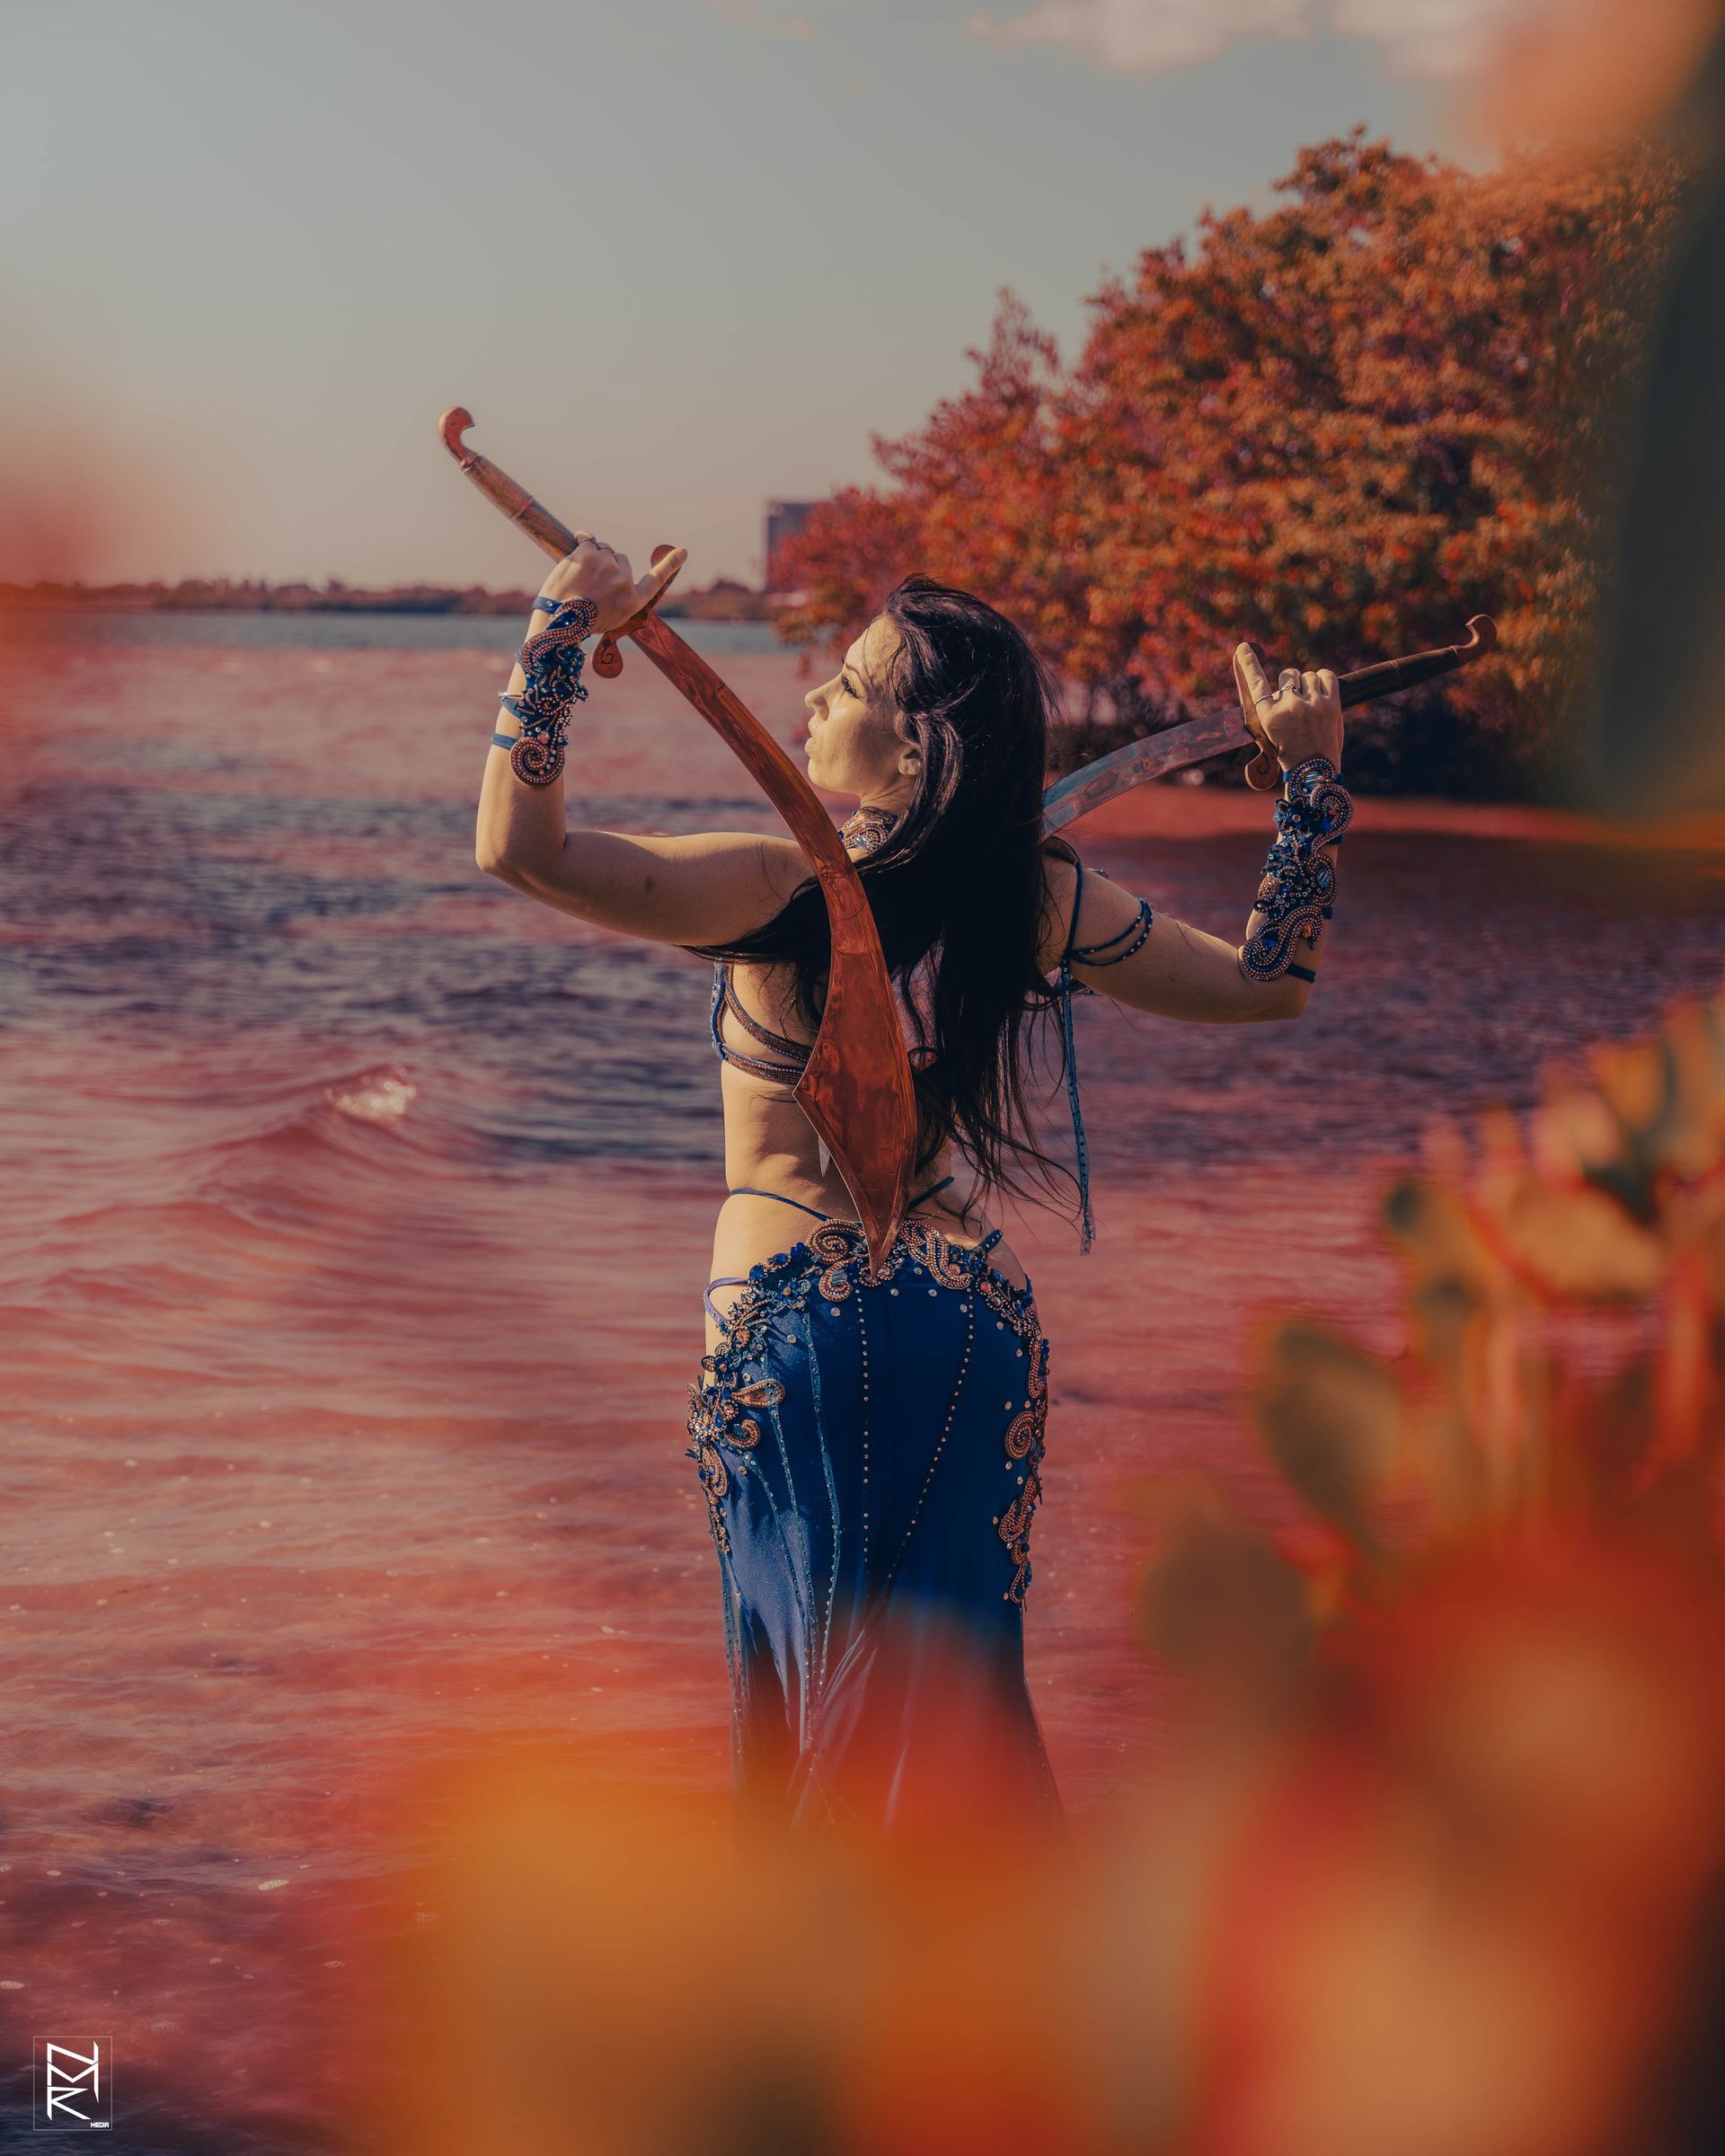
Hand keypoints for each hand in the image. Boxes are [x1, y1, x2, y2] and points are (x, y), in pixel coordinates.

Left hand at [538, 533, 686, 636]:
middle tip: (589, 581)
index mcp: (633, 600)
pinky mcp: (589, 554)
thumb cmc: (581, 623)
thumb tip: (620, 579)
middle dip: (607, 563)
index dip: (670, 565)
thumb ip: (620, 598)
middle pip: (620, 559)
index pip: (656, 579)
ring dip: (592, 555)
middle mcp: (624, 581)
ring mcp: (607, 565)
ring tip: (578, 575)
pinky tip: (574, 548)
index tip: (683, 552)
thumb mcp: (610, 618)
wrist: (557, 622)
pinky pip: (587, 538)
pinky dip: (580, 540)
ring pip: (603, 548)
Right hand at [1233, 643, 1342, 790]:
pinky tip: (1323, 692)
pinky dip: (1324, 680)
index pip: (1256, 684)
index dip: (1248, 663)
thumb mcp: (1271, 733)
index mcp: (1268, 716)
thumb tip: (1285, 685)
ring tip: (1311, 705)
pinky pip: (1327, 676)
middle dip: (1291, 684)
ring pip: (1308, 676)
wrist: (1314, 772)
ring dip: (1309, 685)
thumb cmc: (1290, 753)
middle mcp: (1288, 707)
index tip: (1243, 647)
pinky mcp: (1331, 703)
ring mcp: (1311, 704)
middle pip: (1287, 675)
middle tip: (1296, 703)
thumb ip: (1275, 708)